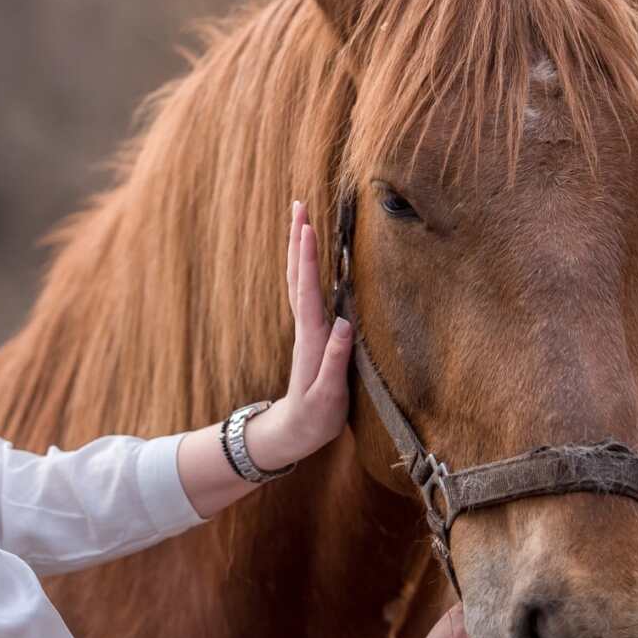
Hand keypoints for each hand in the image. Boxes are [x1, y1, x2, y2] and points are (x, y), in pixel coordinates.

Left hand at [245, 200, 353, 471]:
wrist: (293, 432)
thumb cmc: (314, 417)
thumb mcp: (327, 395)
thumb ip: (335, 361)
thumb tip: (344, 324)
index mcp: (311, 337)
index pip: (307, 290)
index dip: (307, 258)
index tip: (307, 227)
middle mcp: (306, 327)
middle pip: (296, 275)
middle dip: (297, 239)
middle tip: (298, 205)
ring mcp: (306, 329)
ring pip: (298, 280)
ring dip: (298, 249)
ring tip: (302, 220)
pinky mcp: (311, 335)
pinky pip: (305, 292)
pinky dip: (305, 268)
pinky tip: (308, 259)